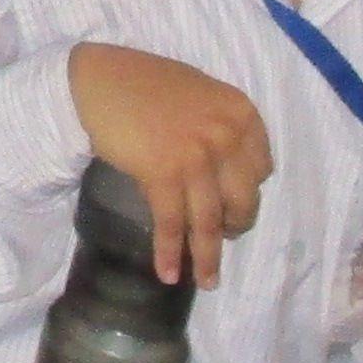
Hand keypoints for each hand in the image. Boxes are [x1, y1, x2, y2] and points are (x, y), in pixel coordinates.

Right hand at [66, 43, 273, 284]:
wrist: (100, 80)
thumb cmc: (146, 83)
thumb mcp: (201, 95)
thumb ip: (221, 127)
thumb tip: (225, 168)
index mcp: (241, 114)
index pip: (262, 168)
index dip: (248, 191)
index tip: (233, 203)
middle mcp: (226, 136)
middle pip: (243, 200)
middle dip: (235, 227)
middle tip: (222, 238)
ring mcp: (196, 157)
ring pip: (209, 221)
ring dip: (208, 258)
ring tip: (208, 282)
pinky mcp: (163, 174)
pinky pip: (172, 223)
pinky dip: (170, 253)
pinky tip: (167, 274)